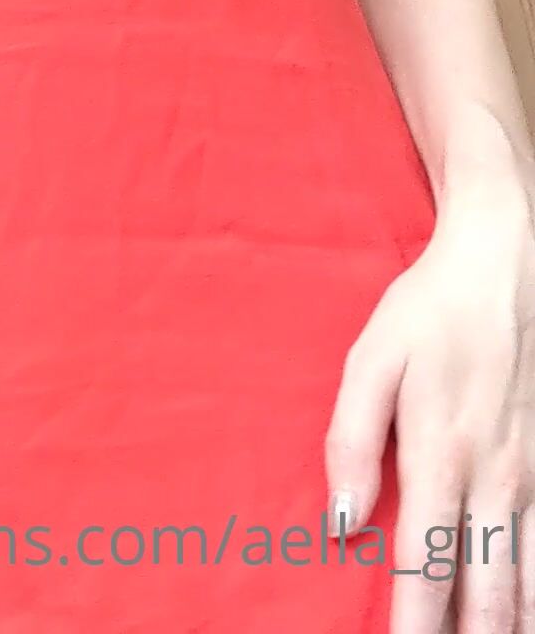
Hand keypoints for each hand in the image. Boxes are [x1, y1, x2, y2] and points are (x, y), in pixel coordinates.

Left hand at [323, 139, 534, 631]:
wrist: (506, 261)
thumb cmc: (430, 310)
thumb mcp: (372, 359)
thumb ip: (351, 441)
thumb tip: (342, 525)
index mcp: (440, 458)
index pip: (425, 573)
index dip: (414, 631)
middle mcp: (496, 481)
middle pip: (490, 598)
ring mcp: (534, 478)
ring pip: (532, 586)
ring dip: (512, 625)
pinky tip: (527, 612)